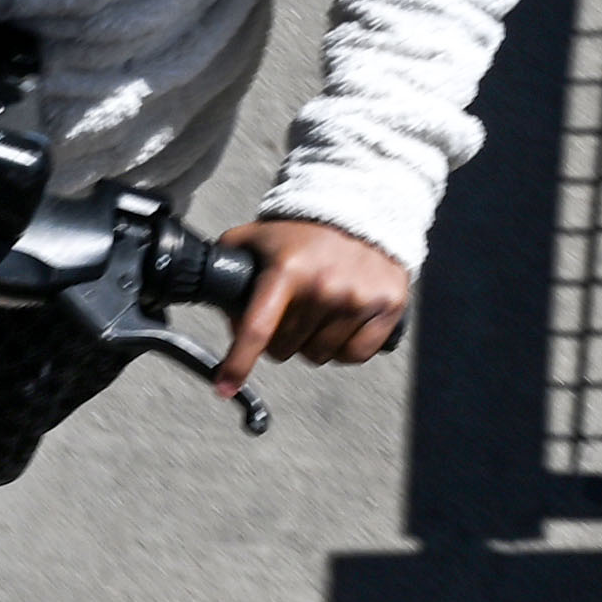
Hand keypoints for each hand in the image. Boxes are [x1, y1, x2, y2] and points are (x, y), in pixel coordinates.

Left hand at [221, 216, 410, 379]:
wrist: (365, 214)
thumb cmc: (306, 234)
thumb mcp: (258, 237)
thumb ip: (228, 262)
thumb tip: (215, 298)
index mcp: (287, 270)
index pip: (258, 329)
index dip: (238, 363)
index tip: (225, 387)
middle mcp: (324, 287)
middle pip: (285, 349)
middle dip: (279, 338)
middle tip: (287, 314)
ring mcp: (357, 300)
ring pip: (319, 356)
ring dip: (312, 343)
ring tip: (317, 313)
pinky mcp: (386, 308)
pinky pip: (354, 355)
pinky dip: (344, 347)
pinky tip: (341, 323)